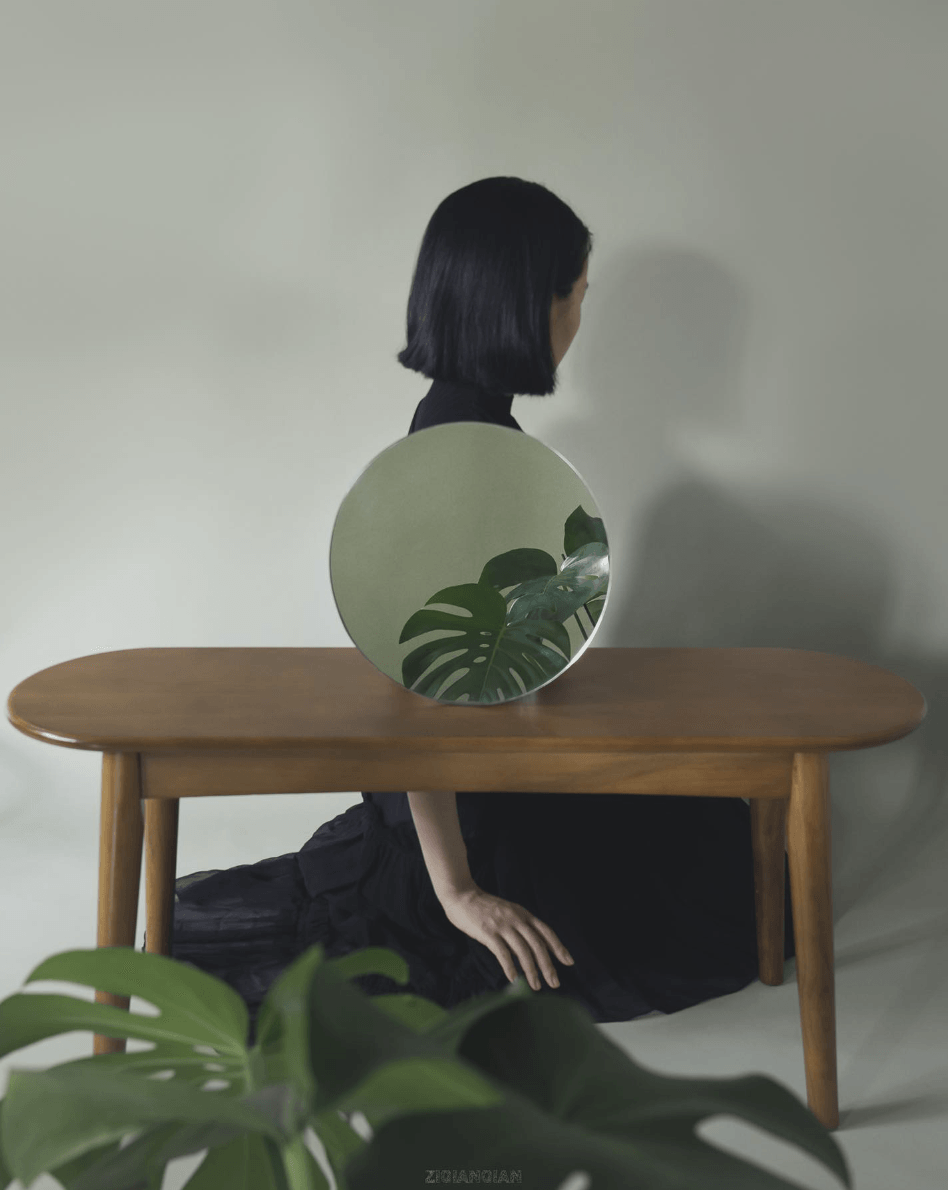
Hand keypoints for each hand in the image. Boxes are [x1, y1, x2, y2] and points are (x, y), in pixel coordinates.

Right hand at [439, 885, 574, 990]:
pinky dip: (509, 966)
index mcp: (524, 914)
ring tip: (536, 987)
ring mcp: (503, 925)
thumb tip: (534, 949)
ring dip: (531, 971)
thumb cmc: (485, 908)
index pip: (546, 932)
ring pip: (523, 951)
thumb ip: (521, 928)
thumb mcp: (509, 913)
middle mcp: (517, 919)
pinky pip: (502, 952)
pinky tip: (513, 978)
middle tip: (555, 983)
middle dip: (548, 966)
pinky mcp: (488, 932)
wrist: (462, 895)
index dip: (558, 947)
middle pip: (538, 944)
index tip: (569, 963)